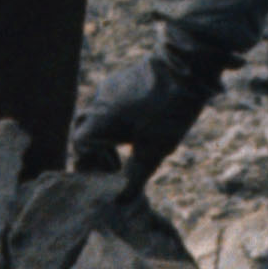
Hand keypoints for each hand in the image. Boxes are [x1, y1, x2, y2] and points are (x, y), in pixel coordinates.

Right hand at [70, 33, 232, 184]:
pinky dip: (115, 122)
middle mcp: (99, 101)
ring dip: (107, 137)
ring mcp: (109, 88)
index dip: (92, 163)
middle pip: (84, 131)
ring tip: (129, 150)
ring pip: (97, 118)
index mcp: (100, 119)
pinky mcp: (122, 80)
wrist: (187, 67)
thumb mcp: (154, 151)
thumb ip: (134, 178)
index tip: (113, 173)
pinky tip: (138, 129)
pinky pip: (109, 105)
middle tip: (117, 166)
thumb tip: (121, 201)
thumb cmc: (168, 110)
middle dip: (96, 152)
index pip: (80, 145)